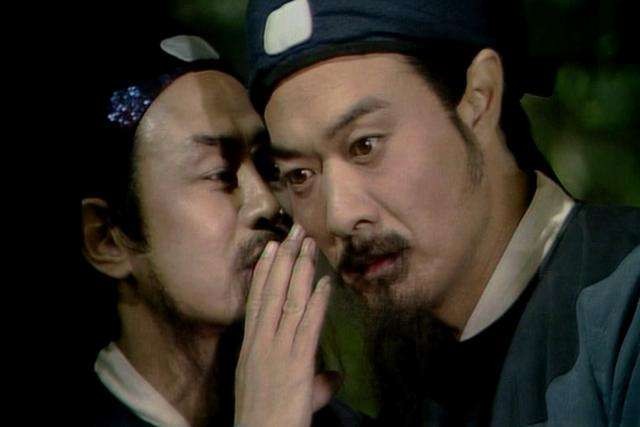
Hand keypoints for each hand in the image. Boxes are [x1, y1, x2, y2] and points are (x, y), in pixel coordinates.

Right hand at [234, 224, 335, 426]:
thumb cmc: (266, 420)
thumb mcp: (283, 393)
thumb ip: (311, 380)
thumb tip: (334, 376)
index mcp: (251, 348)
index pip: (257, 301)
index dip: (264, 273)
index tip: (271, 248)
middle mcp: (261, 343)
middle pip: (272, 293)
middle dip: (284, 260)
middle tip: (293, 231)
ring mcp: (278, 351)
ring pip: (289, 302)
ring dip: (300, 271)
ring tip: (308, 245)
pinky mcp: (297, 363)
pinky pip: (308, 326)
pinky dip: (318, 302)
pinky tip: (326, 284)